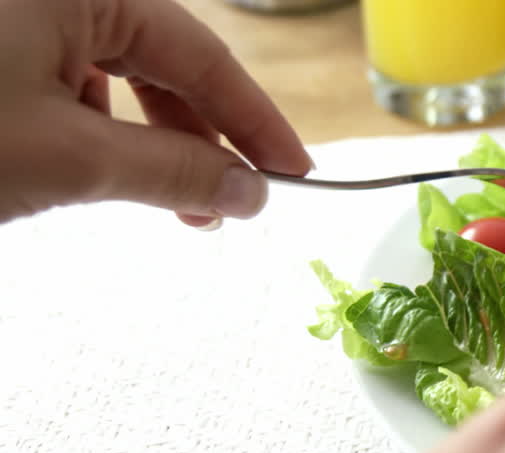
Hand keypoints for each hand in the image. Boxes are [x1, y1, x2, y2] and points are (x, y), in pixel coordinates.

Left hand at [0, 0, 309, 226]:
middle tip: (236, 202)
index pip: (203, 57)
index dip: (255, 122)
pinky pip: (68, 81)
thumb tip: (249, 191)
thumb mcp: (70, 158)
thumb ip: (171, 170)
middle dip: (203, 139)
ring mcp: (21, 18)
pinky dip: (99, 130)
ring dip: (153, 142)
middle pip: (164, 64)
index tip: (294, 173)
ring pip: (118, 76)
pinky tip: (96, 169)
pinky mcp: (0, 49)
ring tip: (173, 200)